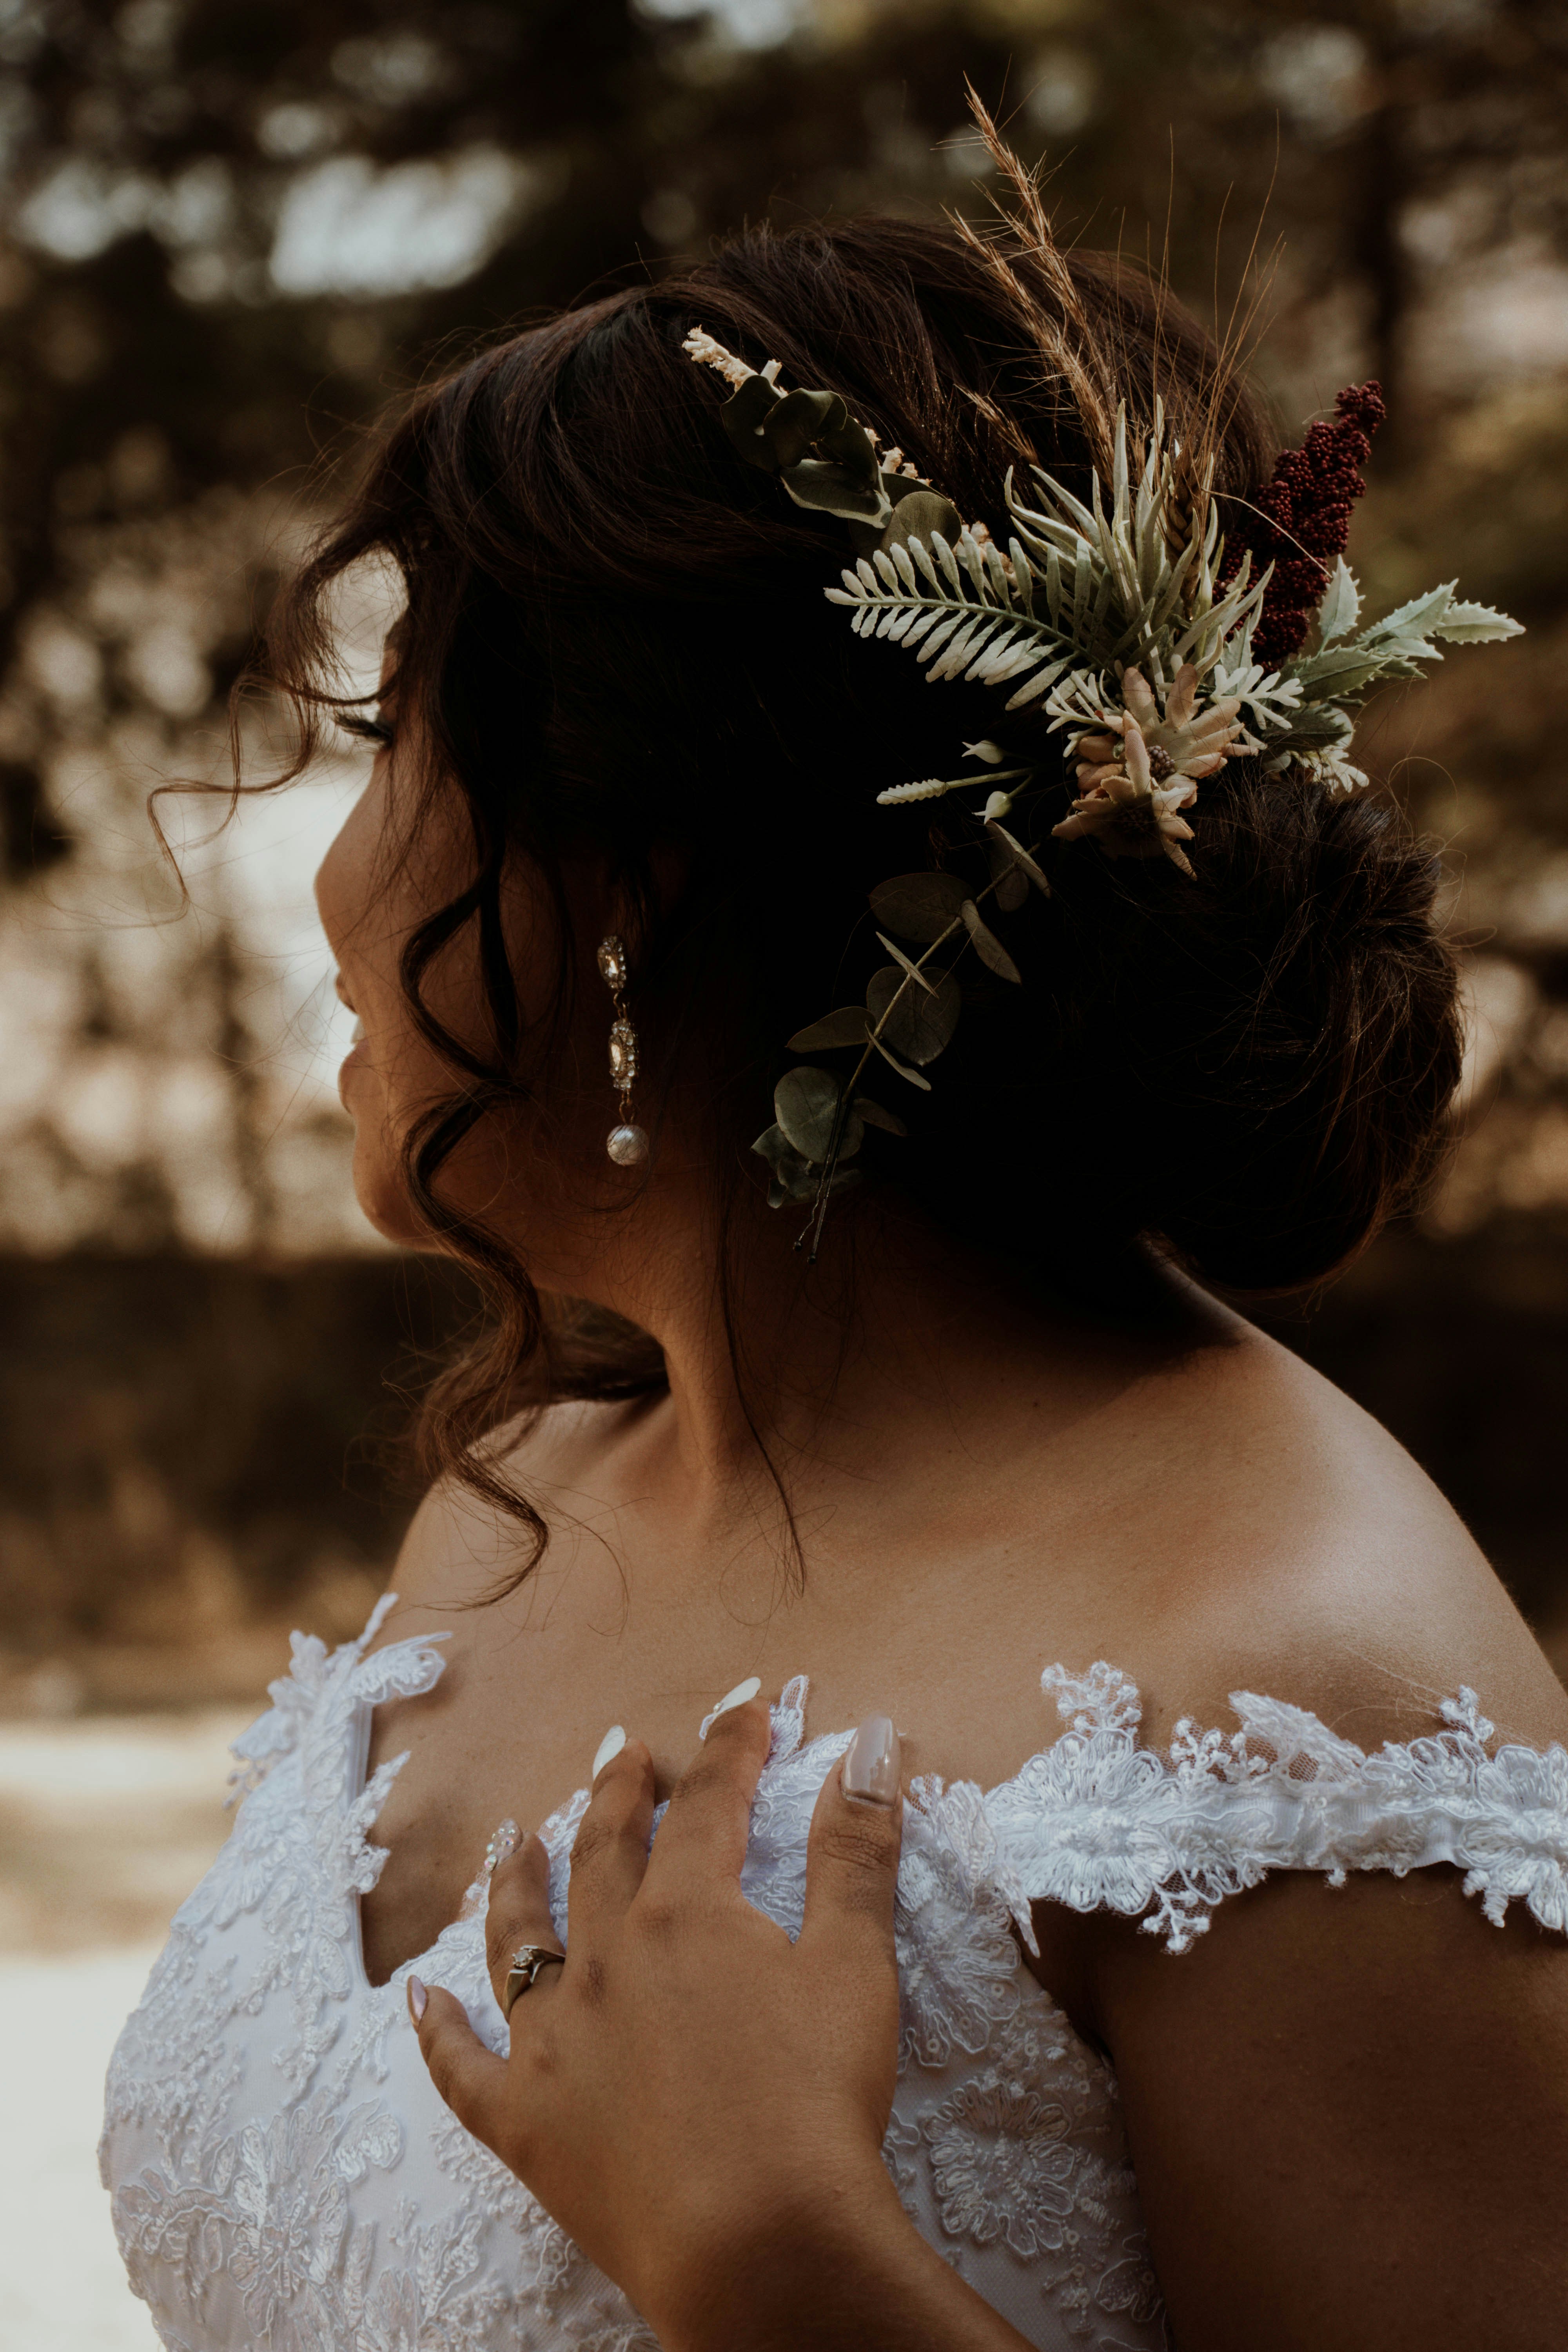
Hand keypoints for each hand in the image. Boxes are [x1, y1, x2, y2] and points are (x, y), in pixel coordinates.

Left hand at [409, 1697, 916, 2347]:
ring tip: (511, 1840)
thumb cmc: (815, 2104)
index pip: (707, 1804)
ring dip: (514, 1882)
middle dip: (619, 1795)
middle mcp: (606, 1962)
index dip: (729, 1748)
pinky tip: (420, 1996)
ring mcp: (553, 2043)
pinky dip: (438, 2032)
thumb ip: (855, 1847)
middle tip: (623, 1756)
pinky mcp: (525, 2124)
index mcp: (686, 1916)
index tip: (745, 1707)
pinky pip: (462, 2069)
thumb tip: (872, 1737)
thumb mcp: (854, 1962)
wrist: (759, 2247)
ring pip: (517, 1940)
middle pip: (604, 1855)